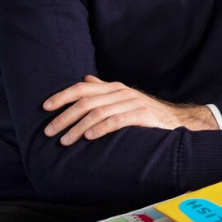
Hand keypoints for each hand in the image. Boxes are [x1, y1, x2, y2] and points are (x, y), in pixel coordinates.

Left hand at [43, 75, 217, 144]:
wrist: (176, 121)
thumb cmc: (145, 114)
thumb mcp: (123, 99)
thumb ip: (104, 90)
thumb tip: (85, 80)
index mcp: (114, 88)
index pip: (82, 88)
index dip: (62, 96)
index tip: (45, 108)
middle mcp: (121, 92)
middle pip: (86, 101)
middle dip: (64, 117)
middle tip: (49, 131)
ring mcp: (133, 103)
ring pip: (97, 112)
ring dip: (77, 127)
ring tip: (65, 140)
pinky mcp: (142, 116)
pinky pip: (116, 121)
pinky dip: (100, 129)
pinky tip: (88, 138)